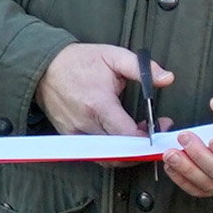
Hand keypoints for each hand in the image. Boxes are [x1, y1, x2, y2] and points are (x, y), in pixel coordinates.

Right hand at [37, 42, 168, 140]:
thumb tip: (168, 78)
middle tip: (154, 129)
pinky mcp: (69, 137)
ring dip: (127, 149)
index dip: (149, 137)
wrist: (45, 66)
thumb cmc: (80, 61)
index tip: (161, 126)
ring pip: (108, 155)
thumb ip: (143, 69)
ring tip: (138, 132)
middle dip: (142, 145)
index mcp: (99, 105)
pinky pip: (94, 153)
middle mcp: (85, 124)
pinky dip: (111, 149)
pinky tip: (120, 134)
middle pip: (121, 150)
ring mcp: (75, 133)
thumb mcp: (114, 56)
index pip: (128, 136)